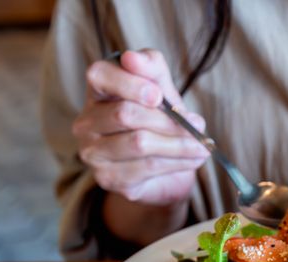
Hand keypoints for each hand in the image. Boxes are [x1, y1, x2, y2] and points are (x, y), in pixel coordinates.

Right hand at [73, 49, 208, 205]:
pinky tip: (193, 159)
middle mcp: (86, 122)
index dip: (129, 83)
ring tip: (202, 145)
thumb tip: (133, 57)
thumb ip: (152, 69)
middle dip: (168, 120)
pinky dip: (178, 162)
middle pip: (126, 114)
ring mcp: (93, 153)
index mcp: (97, 91)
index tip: (158, 96)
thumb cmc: (160, 122)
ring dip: (179, 144)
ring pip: (140, 143)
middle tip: (198, 124)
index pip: (100, 75)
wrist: (164, 169)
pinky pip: (147, 167)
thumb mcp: (162, 90)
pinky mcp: (108, 178)